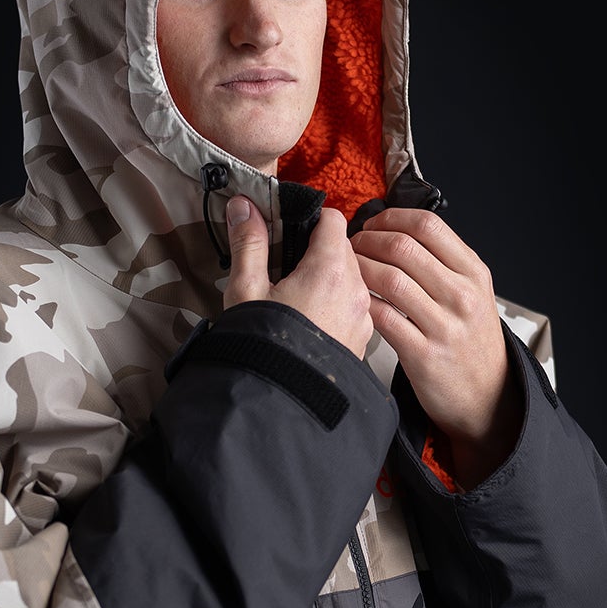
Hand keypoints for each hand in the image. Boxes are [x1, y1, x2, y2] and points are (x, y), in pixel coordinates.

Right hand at [223, 195, 373, 361]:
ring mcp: (363, 317)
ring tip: (297, 298)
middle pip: (344, 249)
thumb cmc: (263, 346)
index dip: (310, 220)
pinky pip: (354, 308)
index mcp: (329, 268)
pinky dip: (336, 306)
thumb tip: (244, 205)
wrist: (284, 402)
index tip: (290, 232)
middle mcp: (355, 289)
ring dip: (329, 280)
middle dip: (318, 251)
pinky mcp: (362, 340)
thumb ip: (248, 243)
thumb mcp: (246, 290)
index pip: (333, 219)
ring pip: (352, 279)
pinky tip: (310, 322)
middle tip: (287, 267)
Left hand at [349, 208, 523, 486]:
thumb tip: (399, 231)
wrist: (488, 397)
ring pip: (390, 279)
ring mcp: (445, 326)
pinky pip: (383, 318)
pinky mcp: (424, 354)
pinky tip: (355, 303)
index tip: (372, 224)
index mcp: (474, 273)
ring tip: (348, 272)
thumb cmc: (471, 343)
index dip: (391, 218)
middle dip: (367, 241)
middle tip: (351, 247)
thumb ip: (445, 264)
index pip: (428, 225)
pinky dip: (363, 305)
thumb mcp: (474, 295)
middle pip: (403, 247)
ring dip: (360, 270)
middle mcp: (462, 295)